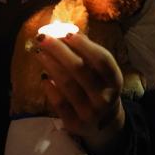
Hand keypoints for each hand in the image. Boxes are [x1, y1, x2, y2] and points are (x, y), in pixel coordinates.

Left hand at [34, 33, 125, 154]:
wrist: (104, 124)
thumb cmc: (100, 88)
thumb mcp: (101, 72)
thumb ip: (88, 53)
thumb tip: (66, 30)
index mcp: (114, 80)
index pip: (101, 60)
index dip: (84, 45)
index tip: (66, 33)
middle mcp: (104, 97)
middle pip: (79, 69)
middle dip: (59, 50)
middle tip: (42, 37)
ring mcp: (89, 112)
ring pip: (67, 84)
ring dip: (50, 64)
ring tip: (39, 52)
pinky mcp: (74, 123)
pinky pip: (58, 102)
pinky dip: (49, 87)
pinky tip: (43, 76)